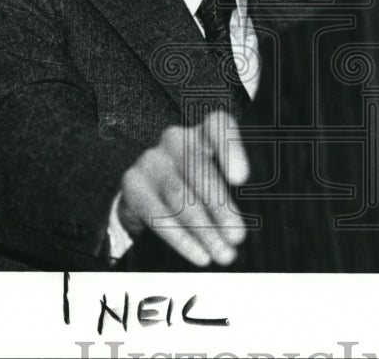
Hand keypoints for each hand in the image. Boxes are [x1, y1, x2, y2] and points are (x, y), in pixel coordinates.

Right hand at [117, 110, 249, 265]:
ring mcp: (151, 159)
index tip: (242, 179)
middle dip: (221, 207)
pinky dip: (180, 238)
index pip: (217, 125)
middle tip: (237, 237)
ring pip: (179, 194)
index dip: (230, 148)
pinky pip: (156, 213)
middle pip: (199, 168)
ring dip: (203, 229)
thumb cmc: (197, 189)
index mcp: (203, 133)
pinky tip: (198, 254)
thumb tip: (246, 224)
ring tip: (222, 253)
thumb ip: (235, 192)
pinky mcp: (132, 183)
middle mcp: (176, 140)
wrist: (149, 197)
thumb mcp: (219, 182)